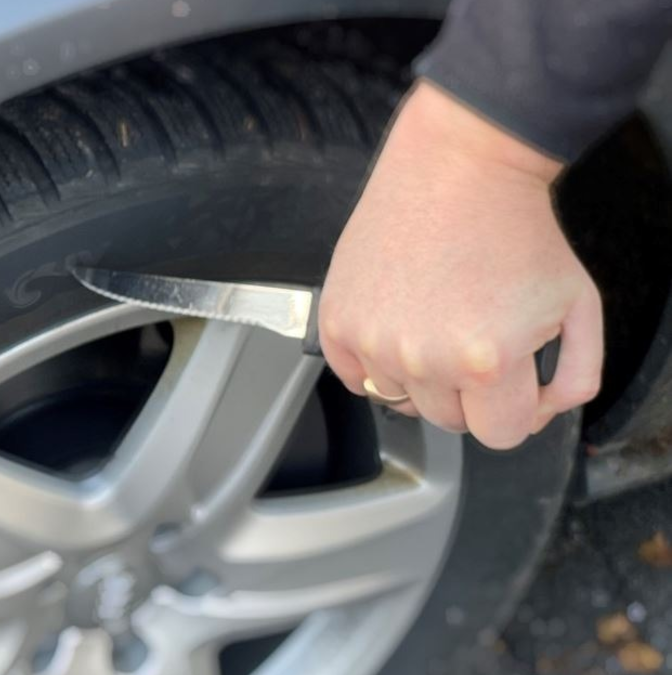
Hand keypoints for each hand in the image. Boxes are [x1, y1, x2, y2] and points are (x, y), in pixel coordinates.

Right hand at [319, 81, 602, 449]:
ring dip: (419, 377)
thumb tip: (539, 413)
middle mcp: (423, 359)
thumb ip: (575, 378)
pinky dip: (374, 363)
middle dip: (468, 391)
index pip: (500, 435)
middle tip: (474, 335)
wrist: (459, 167)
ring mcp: (373, 341)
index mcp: (487, 362)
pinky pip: (354, 378)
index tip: (514, 377)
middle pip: (448, 422)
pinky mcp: (337, 321)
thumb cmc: (514, 228)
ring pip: (399, 401)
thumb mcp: (579, 306)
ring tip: (434, 323)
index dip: (515, 409)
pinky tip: (397, 324)